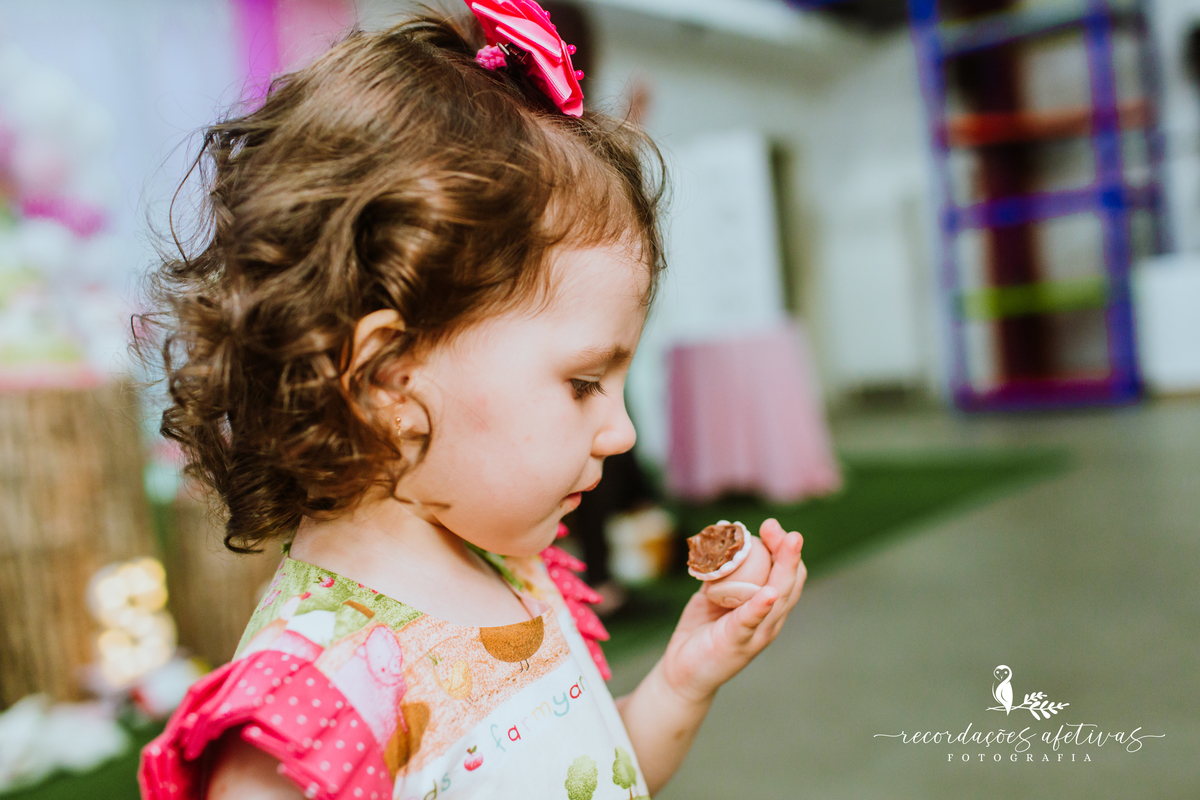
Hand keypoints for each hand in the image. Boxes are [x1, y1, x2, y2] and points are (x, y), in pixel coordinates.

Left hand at [659, 518, 805, 702]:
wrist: (682, 673)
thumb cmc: (701, 634)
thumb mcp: (712, 597)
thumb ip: (722, 575)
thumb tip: (721, 545)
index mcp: (766, 608)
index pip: (787, 575)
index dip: (784, 549)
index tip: (771, 527)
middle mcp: (769, 620)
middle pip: (790, 582)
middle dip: (788, 552)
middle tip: (781, 529)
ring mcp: (756, 633)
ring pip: (778, 597)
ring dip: (784, 568)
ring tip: (789, 544)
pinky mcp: (737, 643)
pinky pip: (751, 621)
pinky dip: (760, 606)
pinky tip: (769, 592)